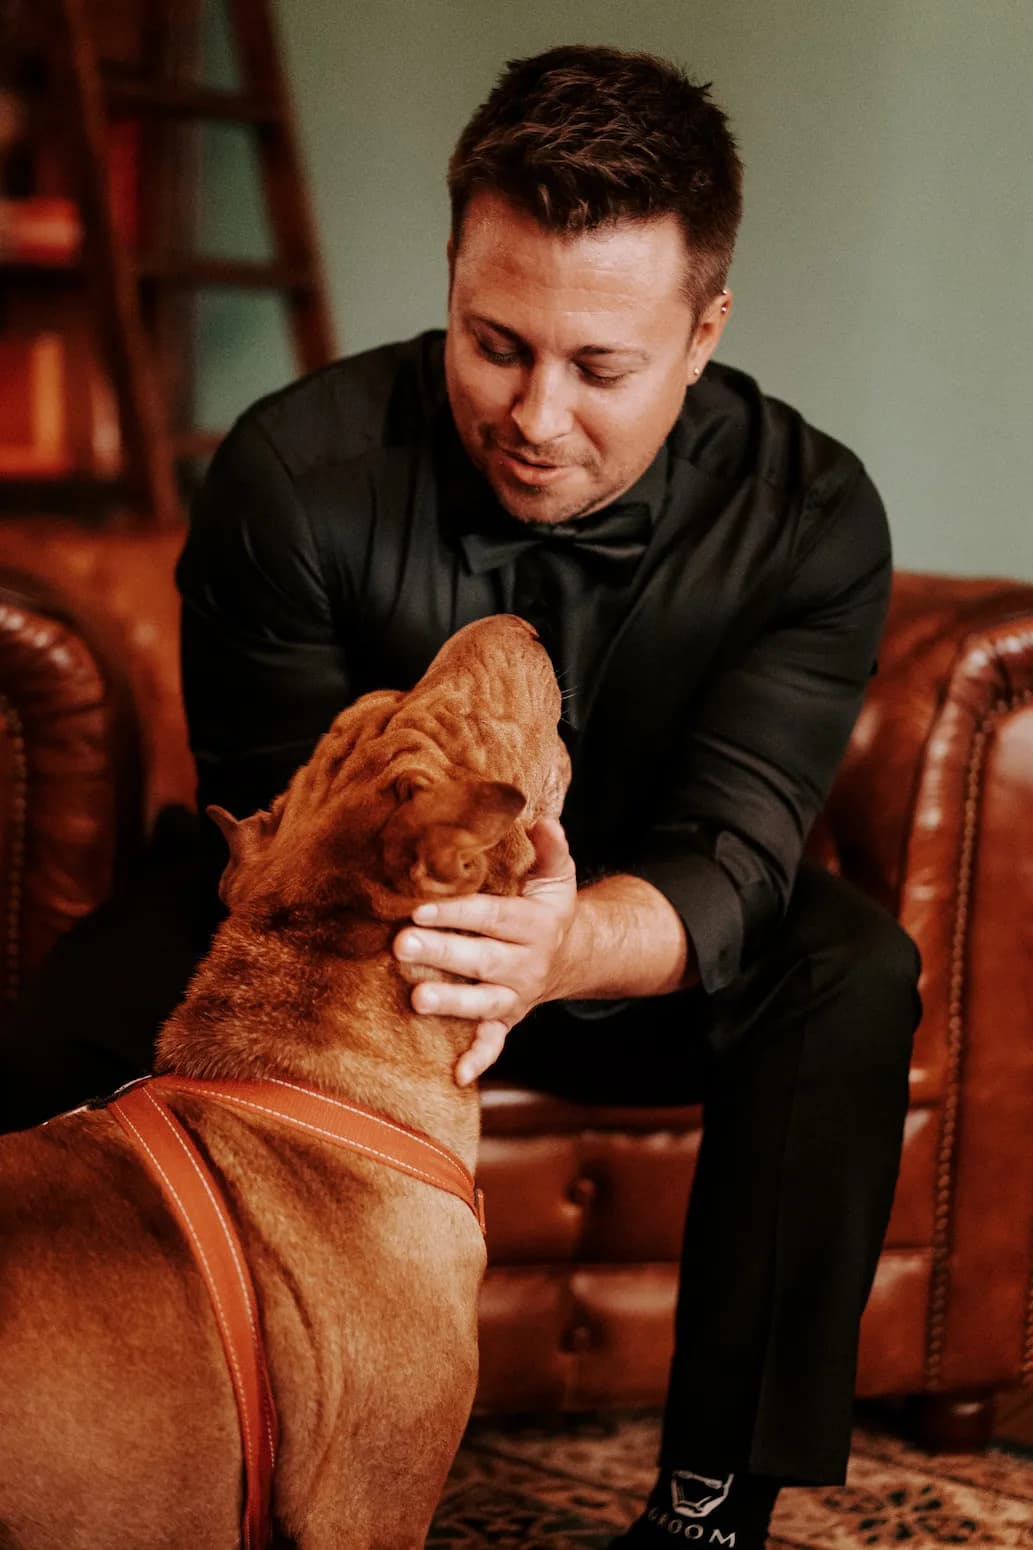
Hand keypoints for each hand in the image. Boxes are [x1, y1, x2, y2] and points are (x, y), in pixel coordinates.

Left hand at [392, 817, 577, 1085]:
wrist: (573, 957)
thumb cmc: (548, 909)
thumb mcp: (557, 878)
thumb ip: (550, 851)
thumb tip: (541, 821)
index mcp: (533, 924)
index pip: (492, 917)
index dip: (457, 913)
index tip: (420, 909)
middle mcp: (524, 963)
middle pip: (481, 959)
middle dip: (442, 953)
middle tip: (401, 944)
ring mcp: (515, 996)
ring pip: (483, 1003)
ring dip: (451, 1003)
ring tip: (416, 999)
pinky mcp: (507, 1021)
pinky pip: (495, 1043)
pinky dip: (479, 1059)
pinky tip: (456, 1074)